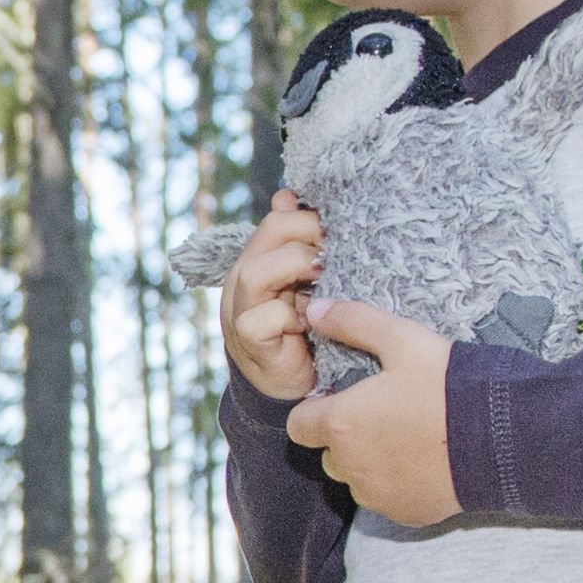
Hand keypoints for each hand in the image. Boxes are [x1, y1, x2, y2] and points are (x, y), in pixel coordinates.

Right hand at [215, 193, 328, 402]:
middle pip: (270, 233)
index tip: (343, 233)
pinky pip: (261, 319)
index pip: (279, 219)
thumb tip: (289, 196)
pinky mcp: (247, 340)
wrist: (292, 386)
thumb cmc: (307, 331)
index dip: (312, 219)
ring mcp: (239, 309)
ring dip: (297, 271)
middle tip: (338, 253)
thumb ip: (304, 245)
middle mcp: (243, 278)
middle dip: (310, 236)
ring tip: (323, 280)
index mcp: (260, 258)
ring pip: (255, 273)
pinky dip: (288, 317)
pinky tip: (310, 323)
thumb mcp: (311, 283)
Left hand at [283, 300, 460, 525]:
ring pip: (356, 479)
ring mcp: (377, 495)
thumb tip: (313, 308)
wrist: (503, 438)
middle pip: (329, 453)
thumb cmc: (449, 385)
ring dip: (369, 463)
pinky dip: (397, 485)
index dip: (317, 411)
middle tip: (384, 415)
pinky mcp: (404, 514)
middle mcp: (351, 466)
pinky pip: (386, 500)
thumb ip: (353, 322)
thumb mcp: (403, 340)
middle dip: (346, 437)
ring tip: (408, 438)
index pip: (299, 424)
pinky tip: (426, 462)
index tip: (346, 399)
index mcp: (341, 424)